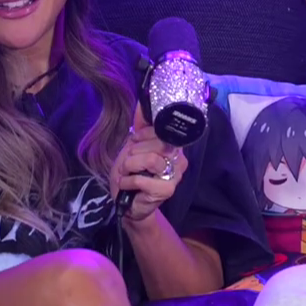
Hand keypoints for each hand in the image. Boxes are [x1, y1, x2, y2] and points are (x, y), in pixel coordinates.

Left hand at [114, 105, 186, 222]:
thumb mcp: (132, 146)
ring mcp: (176, 174)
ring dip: (129, 166)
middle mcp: (179, 157)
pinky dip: (128, 181)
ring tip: (127, 173)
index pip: (160, 128)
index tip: (135, 144)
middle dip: (134, 152)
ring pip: (150, 159)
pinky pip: (142, 178)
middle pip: (157, 142)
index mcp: (172, 145)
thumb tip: (142, 102)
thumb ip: (140, 126)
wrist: (126, 203)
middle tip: (129, 163)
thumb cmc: (130, 173)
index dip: (142, 135)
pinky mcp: (168, 189)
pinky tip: (128, 186)